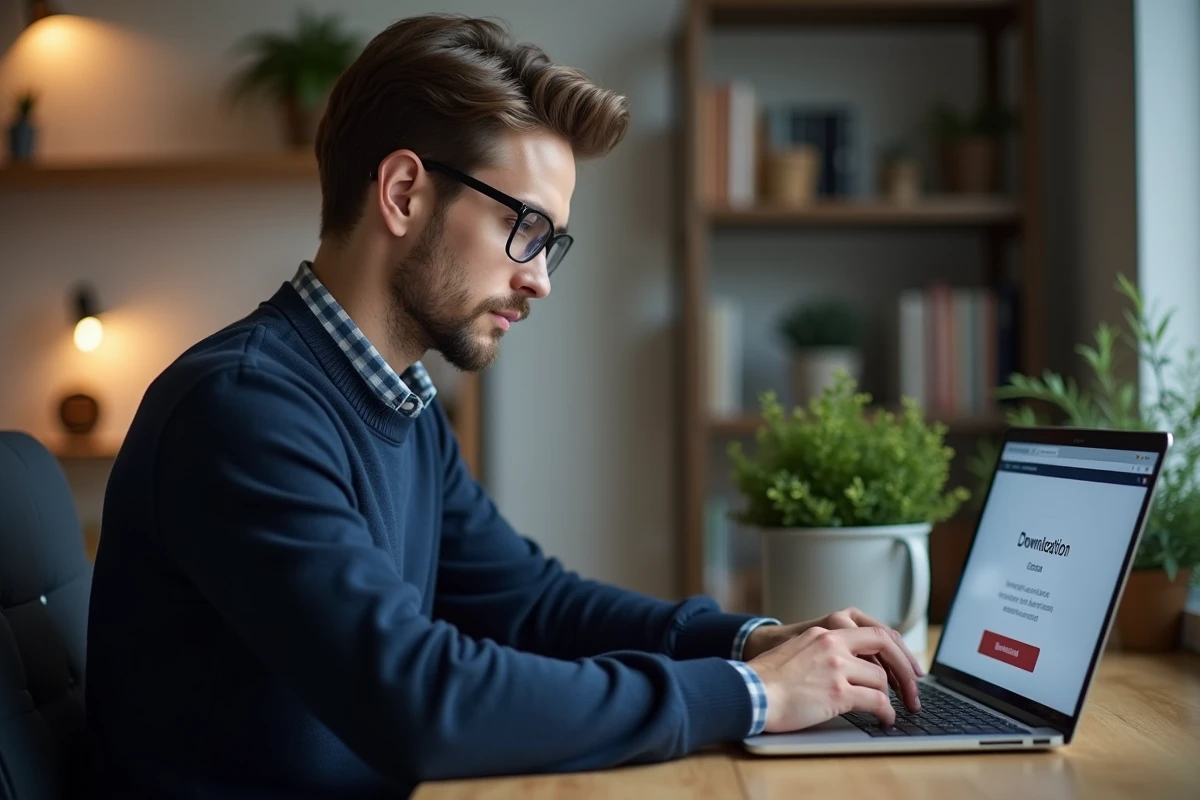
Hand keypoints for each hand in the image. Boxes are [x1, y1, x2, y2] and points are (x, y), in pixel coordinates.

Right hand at [743, 607, 923, 705]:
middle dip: (905, 669)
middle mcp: (833, 645)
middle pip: (885, 647)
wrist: (749, 692)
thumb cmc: (767, 679)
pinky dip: (886, 713)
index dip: (895, 649)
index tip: (905, 664)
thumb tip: (847, 665)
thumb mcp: (797, 650)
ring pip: (881, 679)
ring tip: (892, 711)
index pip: (873, 632)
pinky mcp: (837, 693)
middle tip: (914, 688)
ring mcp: (836, 668)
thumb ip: (823, 651)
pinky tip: (885, 720)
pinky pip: (876, 702)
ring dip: (890, 698)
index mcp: (824, 633)